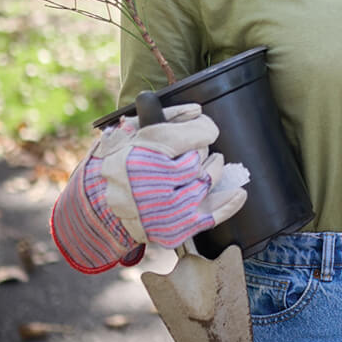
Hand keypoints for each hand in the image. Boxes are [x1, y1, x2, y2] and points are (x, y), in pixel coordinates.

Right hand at [94, 102, 247, 248]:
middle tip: (196, 150)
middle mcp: (149, 185)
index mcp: (139, 155)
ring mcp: (160, 212)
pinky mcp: (170, 230)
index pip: (192, 136)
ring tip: (210, 163)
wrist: (102, 207)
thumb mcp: (133, 131)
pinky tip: (239, 193)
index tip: (204, 129)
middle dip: (202, 151)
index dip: (203, 129)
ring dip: (213, 171)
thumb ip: (165, 115)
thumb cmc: (124, 163)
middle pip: (198, 161)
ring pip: (205, 185)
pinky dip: (228, 204)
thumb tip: (197, 111)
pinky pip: (209, 217)